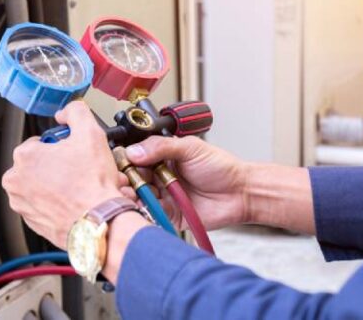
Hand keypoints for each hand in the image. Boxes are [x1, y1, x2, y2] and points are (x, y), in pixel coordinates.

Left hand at [2, 101, 124, 249]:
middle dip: (62, 166)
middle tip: (83, 171)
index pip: (42, 142)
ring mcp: (23, 204)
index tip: (77, 153)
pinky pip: (46, 206)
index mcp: (24, 156)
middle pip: (42, 164)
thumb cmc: (91, 186)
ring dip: (62, 185)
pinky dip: (60, 204)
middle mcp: (16, 181)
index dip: (64, 145)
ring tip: (84, 187)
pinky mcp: (32, 222)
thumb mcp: (90, 133)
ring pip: (44, 186)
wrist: (98, 223)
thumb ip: (76, 112)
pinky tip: (79, 202)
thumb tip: (67, 112)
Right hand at [126, 136, 248, 229]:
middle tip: (124, 181)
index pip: (136, 157)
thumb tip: (135, 151)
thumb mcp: (190, 148)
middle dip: (126, 180)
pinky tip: (141, 206)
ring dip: (132, 196)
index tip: (122, 164)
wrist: (240, 193)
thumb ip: (161, 147)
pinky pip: (150, 213)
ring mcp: (163, 195)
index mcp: (163, 156)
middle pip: (133, 178)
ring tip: (131, 194)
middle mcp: (160, 176)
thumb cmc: (221, 168)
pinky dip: (143, 210)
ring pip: (138, 196)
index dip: (127, 160)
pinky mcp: (168, 214)